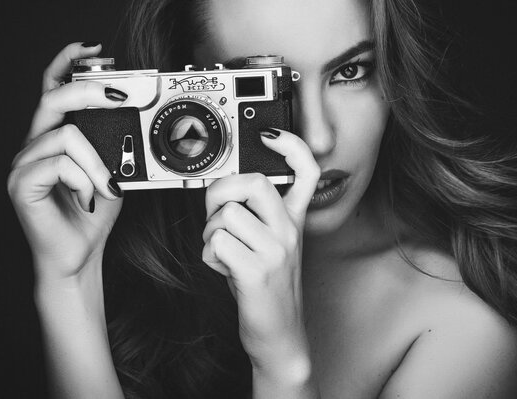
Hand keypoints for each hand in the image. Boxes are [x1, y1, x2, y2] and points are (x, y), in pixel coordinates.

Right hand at [8, 42, 124, 284]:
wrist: (78, 255)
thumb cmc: (93, 214)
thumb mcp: (111, 172)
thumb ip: (112, 147)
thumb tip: (130, 122)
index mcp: (55, 138)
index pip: (53, 90)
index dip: (67, 65)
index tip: (93, 50)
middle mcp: (35, 146)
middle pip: (52, 100)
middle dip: (88, 91)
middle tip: (119, 96)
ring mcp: (24, 164)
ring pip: (64, 137)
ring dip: (97, 162)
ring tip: (108, 187)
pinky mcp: (21, 185)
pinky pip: (57, 164)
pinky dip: (83, 179)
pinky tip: (90, 196)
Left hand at [202, 128, 319, 381]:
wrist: (281, 335)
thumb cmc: (268, 289)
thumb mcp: (270, 247)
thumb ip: (255, 217)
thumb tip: (222, 191)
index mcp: (293, 222)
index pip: (306, 173)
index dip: (290, 146)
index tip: (269, 134)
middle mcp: (288, 232)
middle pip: (254, 182)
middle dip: (221, 190)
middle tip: (216, 211)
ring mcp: (275, 251)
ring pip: (226, 215)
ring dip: (211, 232)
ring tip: (223, 252)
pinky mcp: (256, 272)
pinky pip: (217, 243)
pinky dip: (209, 255)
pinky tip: (222, 269)